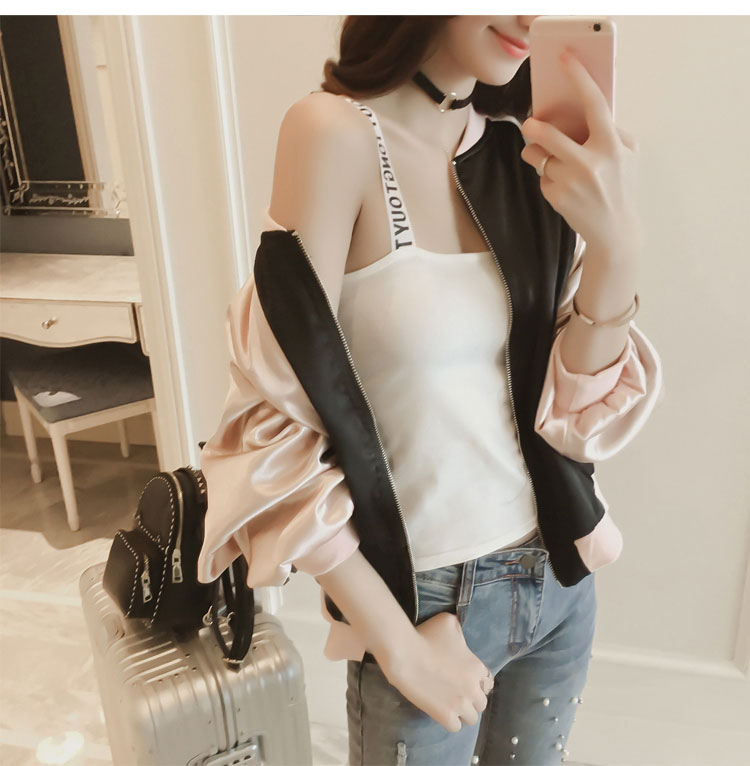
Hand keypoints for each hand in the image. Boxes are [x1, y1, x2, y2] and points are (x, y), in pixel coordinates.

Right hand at [378, 611, 493, 732]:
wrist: (405, 654)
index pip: (487, 681)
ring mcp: (460, 704)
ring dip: (463, 711)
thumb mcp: (449, 622)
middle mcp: (473, 688)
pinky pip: (456, 726)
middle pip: (481, 702)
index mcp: (477, 667)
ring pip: (471, 717)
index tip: (464, 678)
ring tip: (450, 703)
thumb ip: (461, 632)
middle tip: (456, 691)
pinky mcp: (445, 716)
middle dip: (471, 697)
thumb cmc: (426, 635)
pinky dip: (451, 720)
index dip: (476, 680)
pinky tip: (442, 711)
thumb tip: (461, 638)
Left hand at [519, 48, 641, 257]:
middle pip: (549, 136)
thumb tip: (585, 110)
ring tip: (549, 160)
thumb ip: (610, 131)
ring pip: (540, 157)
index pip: (593, 104)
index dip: (578, 78)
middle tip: (529, 124)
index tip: (565, 59)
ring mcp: (571, 181)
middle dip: (535, 128)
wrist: (614, 230)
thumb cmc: (620, 186)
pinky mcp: (557, 197)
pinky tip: (564, 187)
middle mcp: (590, 163)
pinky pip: (542, 177)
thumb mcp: (627, 156)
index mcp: (610, 146)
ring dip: (539, 156)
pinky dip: (548, 178)